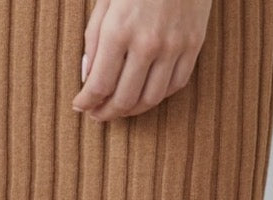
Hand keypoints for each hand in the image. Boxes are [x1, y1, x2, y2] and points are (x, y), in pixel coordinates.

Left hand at [72, 0, 212, 121]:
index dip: (87, 101)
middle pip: (125, 99)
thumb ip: (94, 40)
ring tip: (120, 109)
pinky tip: (145, 94)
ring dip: (132, 110)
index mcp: (119, 29)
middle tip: (98, 115)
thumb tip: (88, 77)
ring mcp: (174, 48)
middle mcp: (148, 44)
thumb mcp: (106, 1)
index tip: (80, 106)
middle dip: (107, 112)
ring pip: (151, 99)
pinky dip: (157, 95)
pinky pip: (175, 85)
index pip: (99, 83)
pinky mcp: (193, 47)